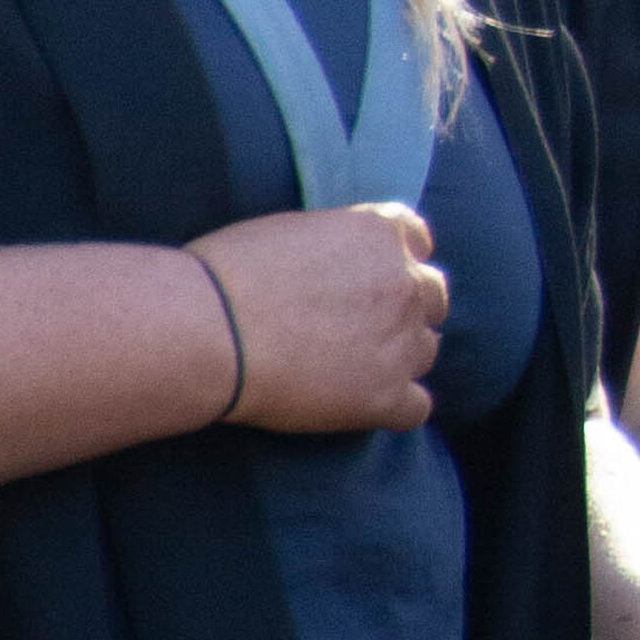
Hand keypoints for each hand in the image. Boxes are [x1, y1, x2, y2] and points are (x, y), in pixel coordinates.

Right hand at [195, 201, 445, 436]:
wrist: (208, 330)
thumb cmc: (227, 275)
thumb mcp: (292, 231)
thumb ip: (336, 244)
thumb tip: (338, 265)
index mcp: (380, 233)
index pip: (417, 241)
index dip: (396, 262)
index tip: (369, 279)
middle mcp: (404, 283)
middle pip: (431, 297)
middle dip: (403, 310)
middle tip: (359, 329)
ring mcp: (401, 341)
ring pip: (424, 352)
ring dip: (398, 358)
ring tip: (349, 369)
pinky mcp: (386, 396)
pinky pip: (417, 408)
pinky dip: (394, 409)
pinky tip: (361, 407)